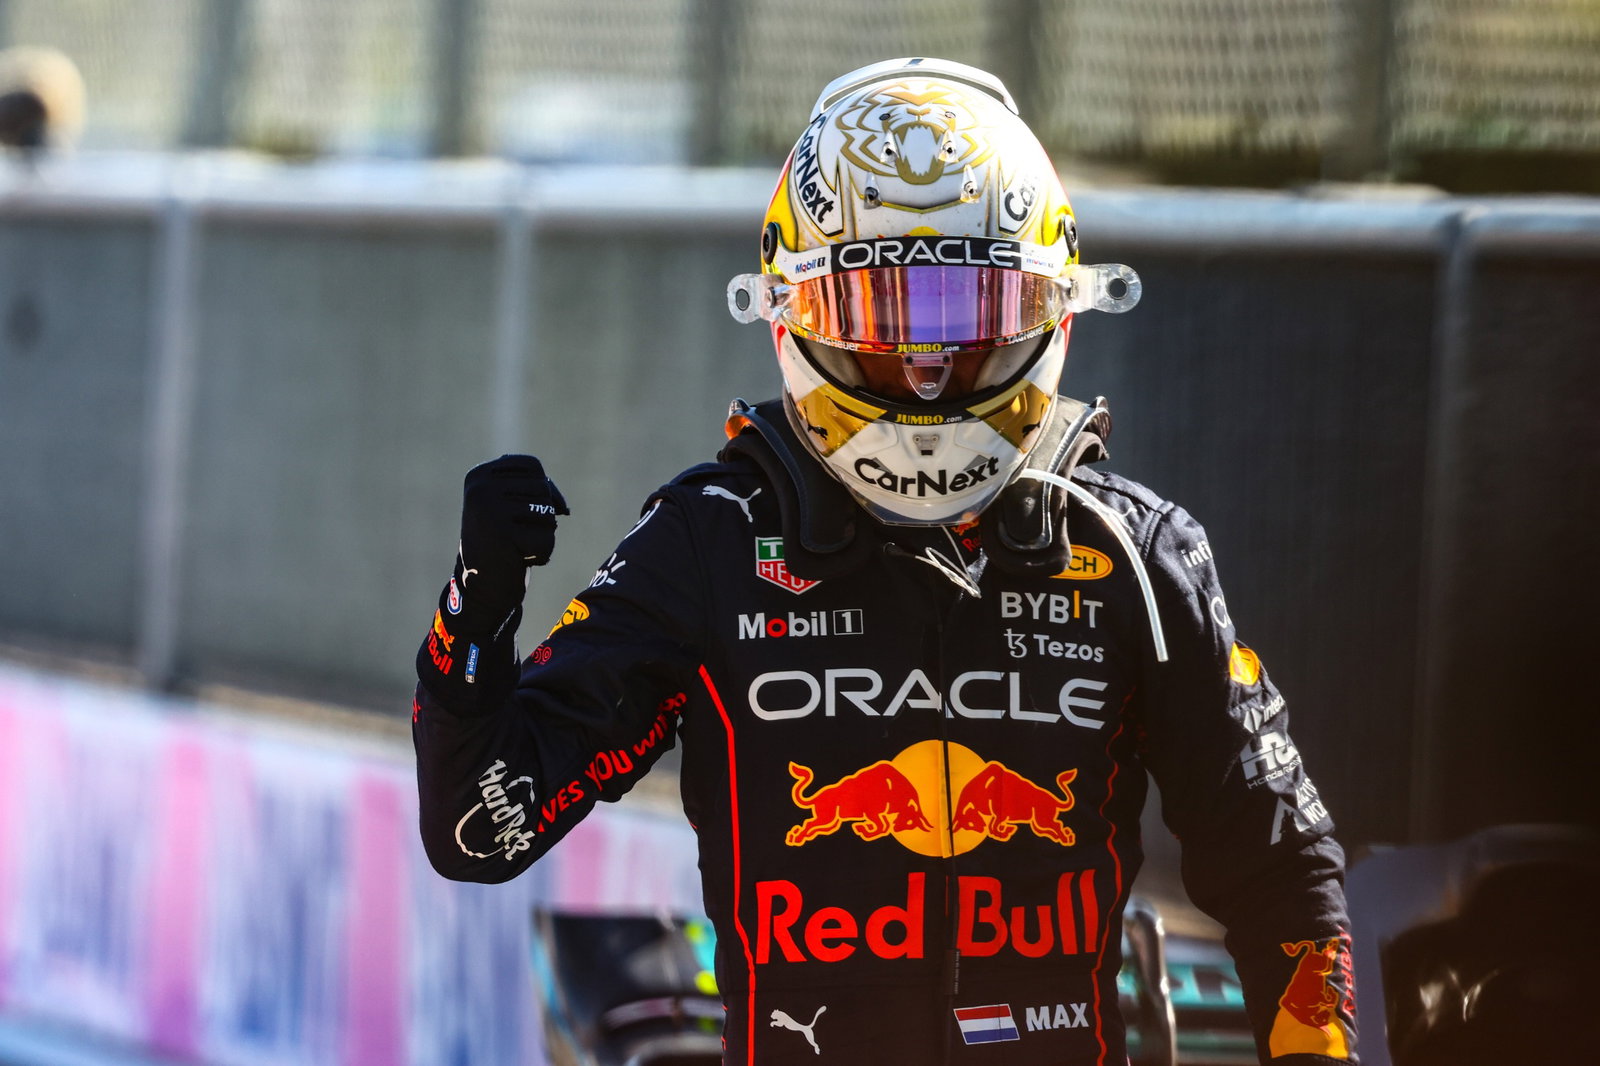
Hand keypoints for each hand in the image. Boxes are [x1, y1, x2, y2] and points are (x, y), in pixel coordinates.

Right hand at [460, 455, 568, 576]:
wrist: (480, 587)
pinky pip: (546, 539)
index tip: (524, 511)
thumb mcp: (509, 506)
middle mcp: (481, 489)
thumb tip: (562, 507)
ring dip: (541, 534)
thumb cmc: (500, 542)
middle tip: (514, 534)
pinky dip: (541, 554)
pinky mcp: (503, 536)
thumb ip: (536, 491)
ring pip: (547, 513)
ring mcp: (490, 511)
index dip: (544, 487)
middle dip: (540, 516)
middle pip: (542, 489)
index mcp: (479, 475)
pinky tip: (519, 560)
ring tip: (516, 546)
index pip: (532, 466)